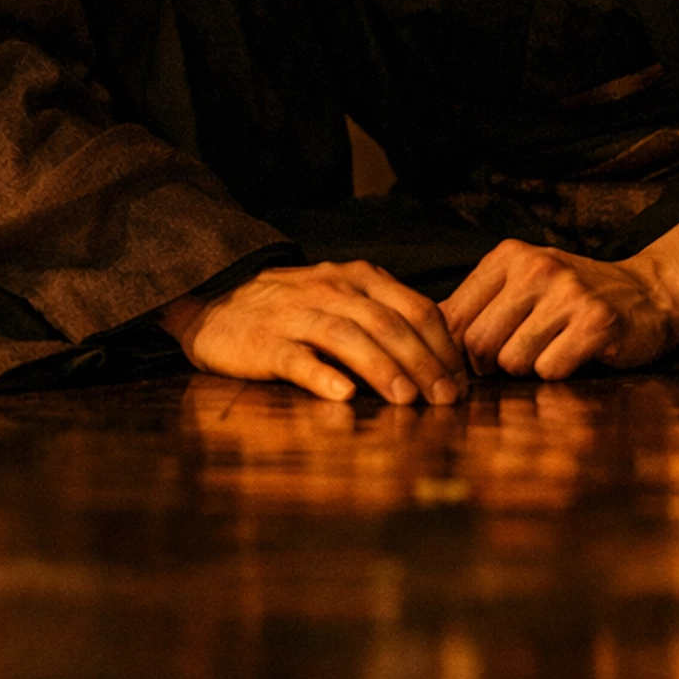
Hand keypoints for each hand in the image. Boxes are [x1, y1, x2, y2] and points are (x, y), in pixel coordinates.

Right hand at [161, 261, 468, 405]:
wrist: (217, 303)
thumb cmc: (293, 308)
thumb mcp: (342, 296)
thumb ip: (385, 315)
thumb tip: (441, 359)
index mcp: (358, 278)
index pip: (415, 307)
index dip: (443, 346)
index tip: (461, 382)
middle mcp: (331, 289)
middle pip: (388, 323)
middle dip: (423, 362)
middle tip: (447, 400)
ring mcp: (297, 314)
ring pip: (348, 337)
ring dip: (382, 368)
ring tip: (407, 400)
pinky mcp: (265, 342)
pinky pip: (297, 358)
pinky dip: (322, 375)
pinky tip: (342, 395)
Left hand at [441, 239, 678, 380]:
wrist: (651, 293)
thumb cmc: (574, 296)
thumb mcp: (523, 284)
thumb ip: (478, 304)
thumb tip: (423, 333)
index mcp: (509, 255)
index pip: (454, 316)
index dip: (458, 351)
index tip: (475, 363)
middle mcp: (536, 267)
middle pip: (478, 343)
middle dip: (491, 366)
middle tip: (517, 361)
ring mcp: (567, 292)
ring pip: (512, 360)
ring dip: (528, 369)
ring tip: (550, 350)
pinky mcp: (596, 322)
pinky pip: (550, 369)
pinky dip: (558, 373)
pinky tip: (575, 354)